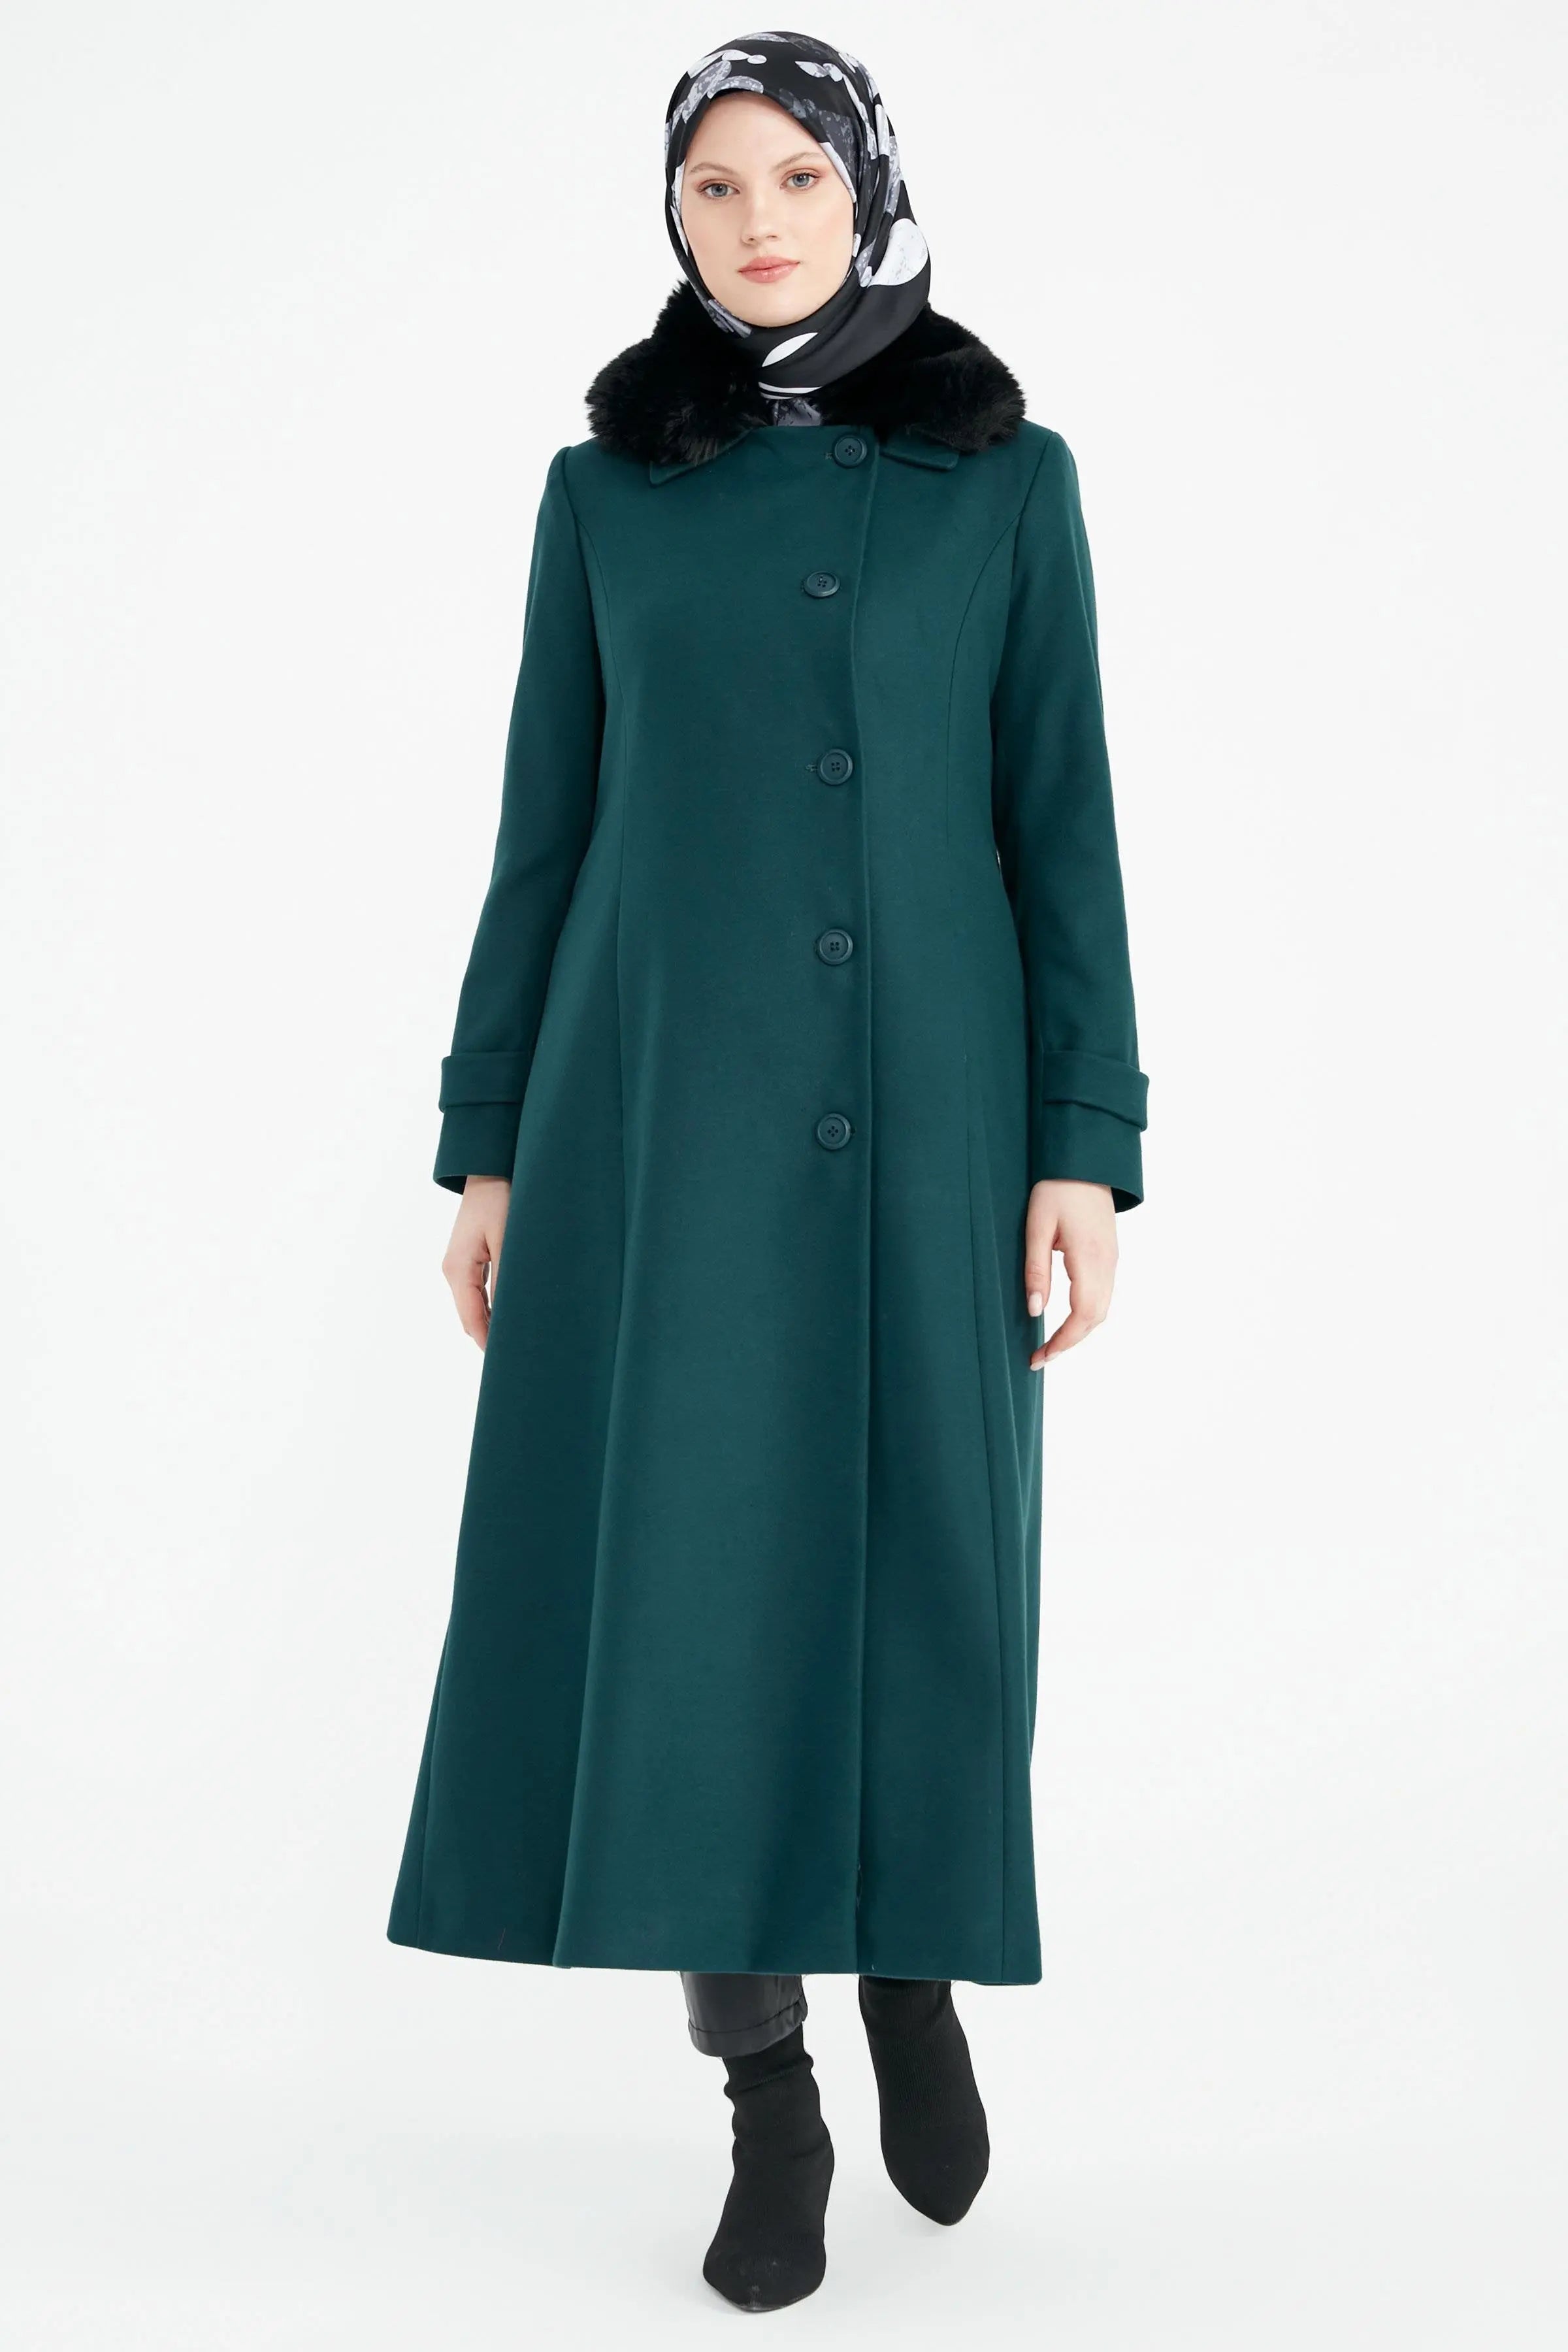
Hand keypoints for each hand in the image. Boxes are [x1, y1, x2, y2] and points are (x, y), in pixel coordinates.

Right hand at [442, 1175, 510, 1349]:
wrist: (490, 1167)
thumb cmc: (501, 1198)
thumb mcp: (508, 1240)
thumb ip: (507, 1279)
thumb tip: (510, 1316)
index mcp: (458, 1269)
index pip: (472, 1319)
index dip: (489, 1343)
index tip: (508, 1363)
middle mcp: (453, 1270)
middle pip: (471, 1316)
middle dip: (492, 1336)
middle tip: (520, 1356)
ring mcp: (459, 1264)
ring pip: (475, 1305)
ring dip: (494, 1321)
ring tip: (520, 1339)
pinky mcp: (469, 1257)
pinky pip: (479, 1291)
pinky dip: (493, 1306)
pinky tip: (512, 1312)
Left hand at [1024, 1179, 1116, 1367]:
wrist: (1086, 1160)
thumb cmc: (1057, 1188)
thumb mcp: (1037, 1227)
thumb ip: (1036, 1270)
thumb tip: (1035, 1312)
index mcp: (1090, 1258)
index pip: (1082, 1315)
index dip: (1063, 1341)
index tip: (1040, 1357)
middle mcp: (1108, 1263)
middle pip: (1096, 1318)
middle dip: (1070, 1342)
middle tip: (1040, 1357)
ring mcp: (1112, 1259)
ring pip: (1102, 1308)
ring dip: (1079, 1330)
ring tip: (1051, 1343)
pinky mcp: (1109, 1254)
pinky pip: (1103, 1294)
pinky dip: (1087, 1314)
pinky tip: (1067, 1319)